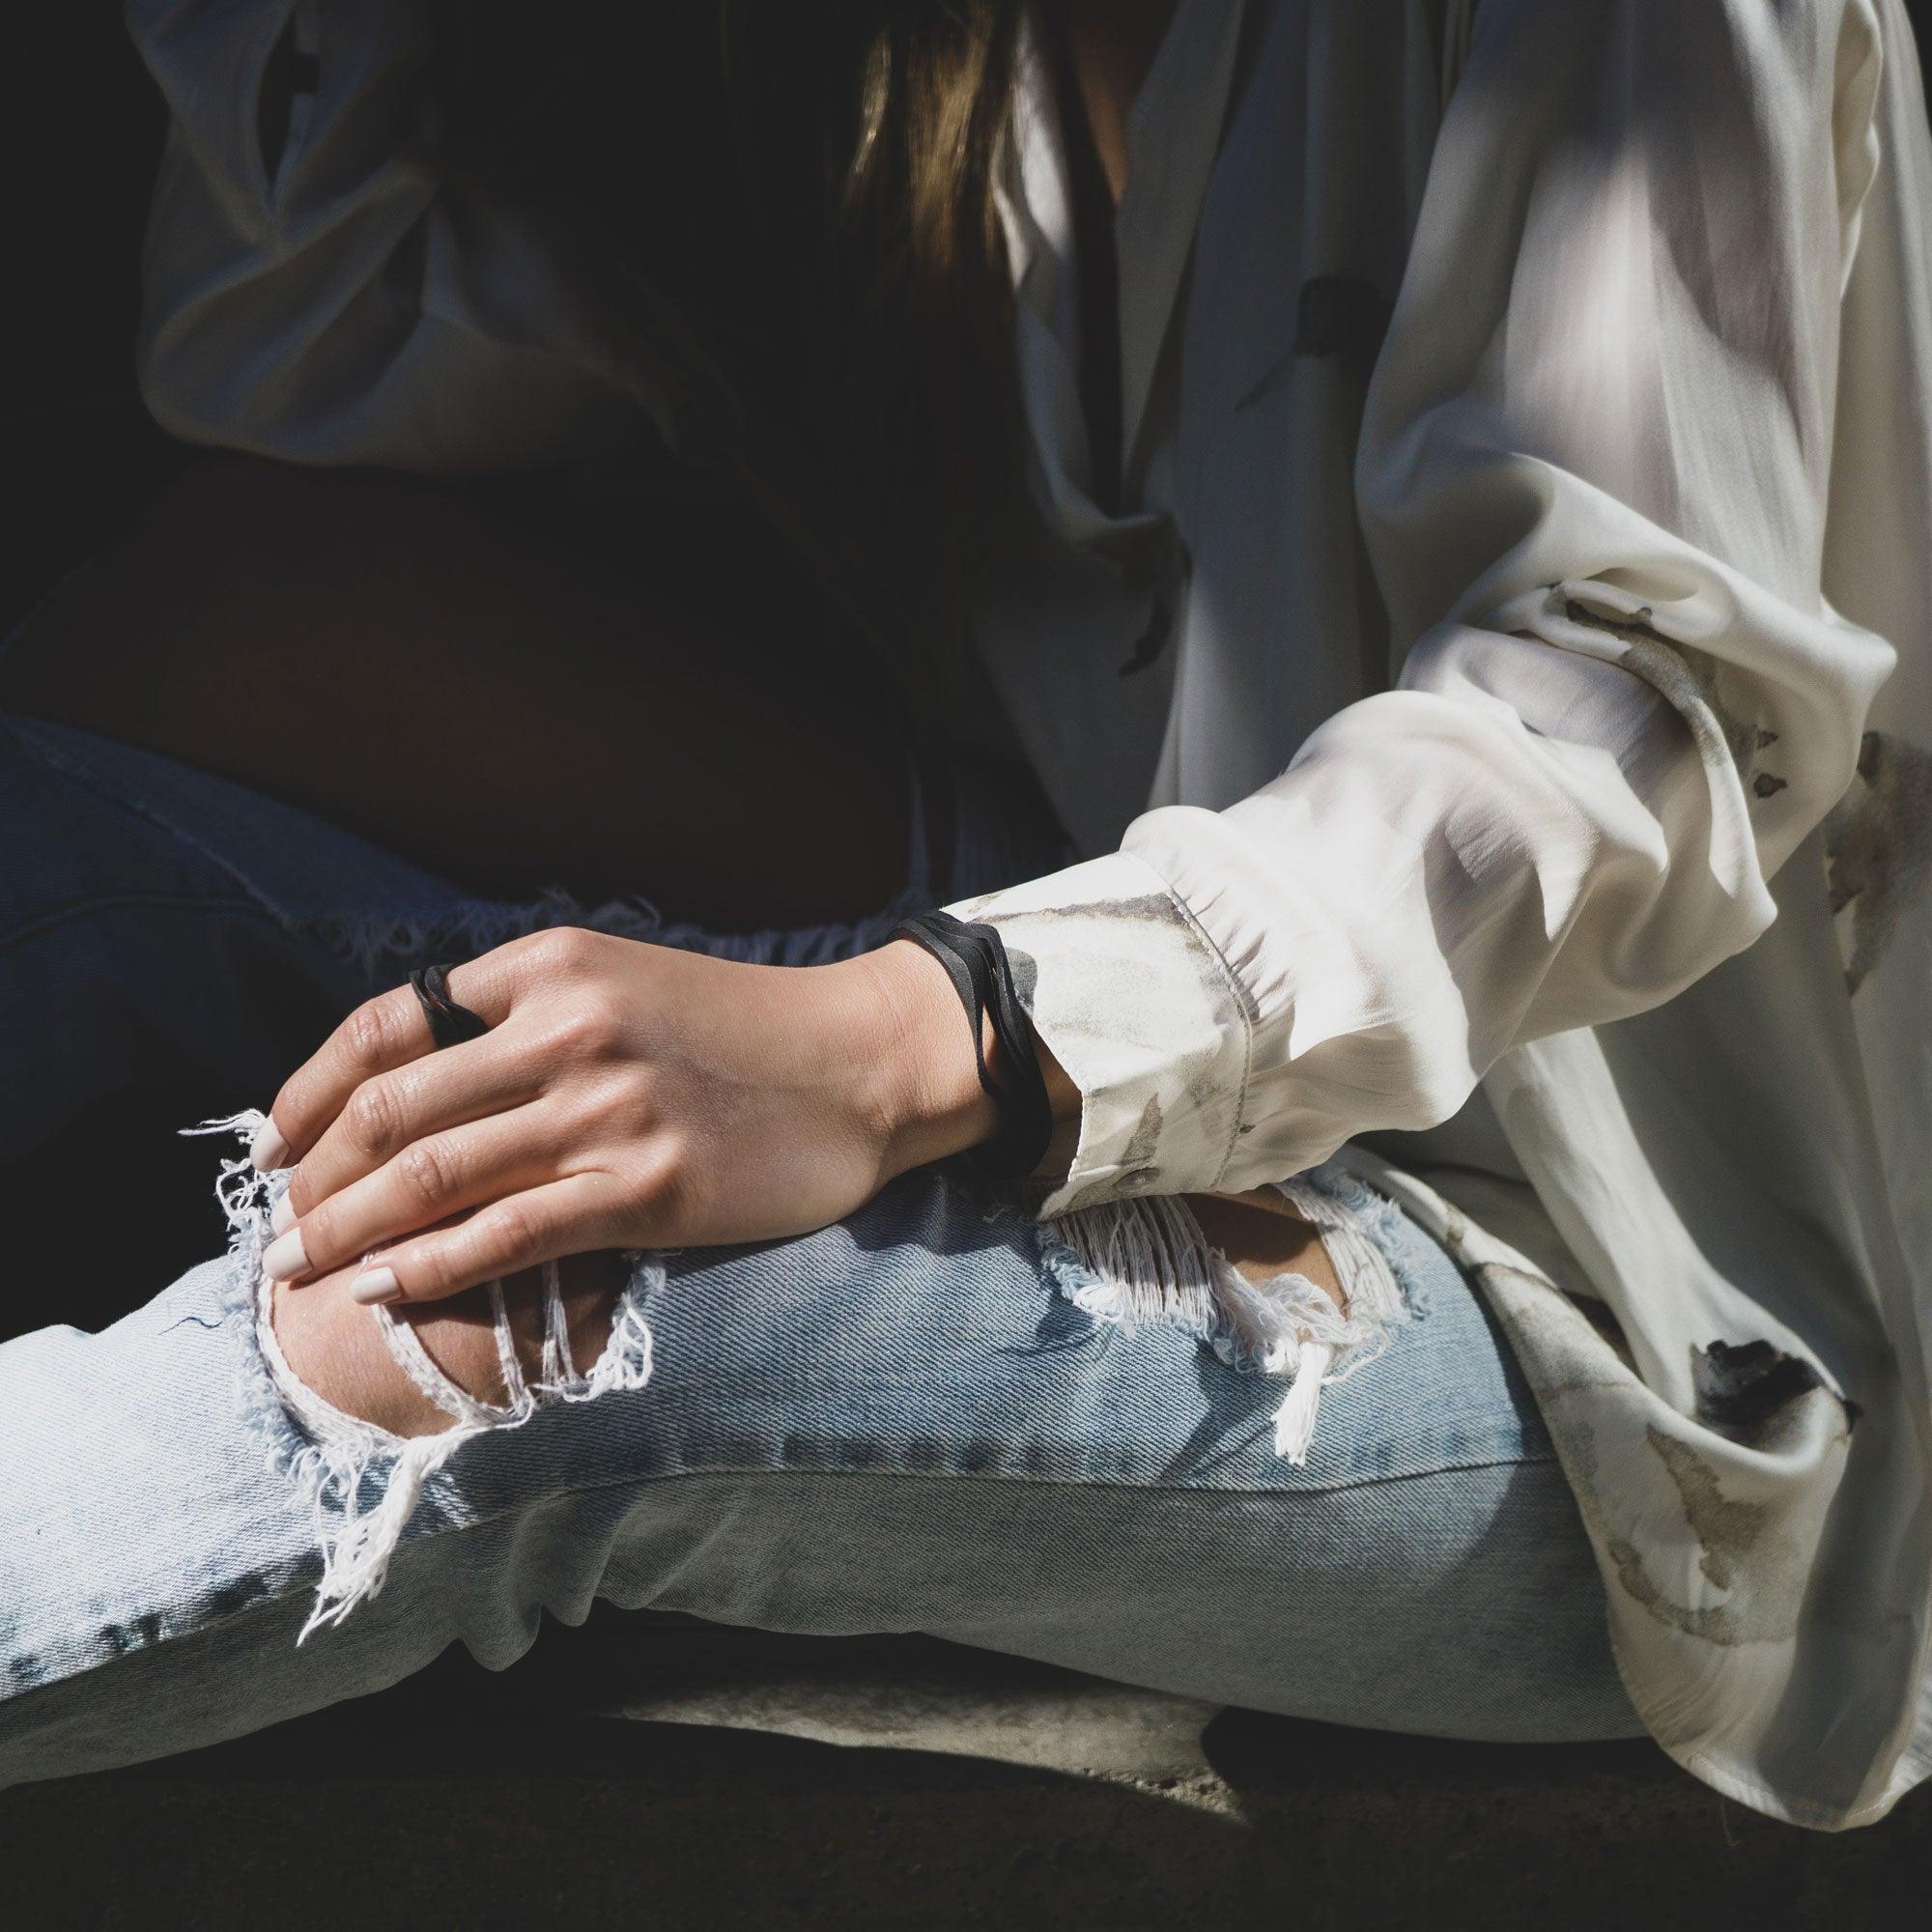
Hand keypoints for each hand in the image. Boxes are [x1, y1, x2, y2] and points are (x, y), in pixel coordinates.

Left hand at [254, 927, 1025, 1304]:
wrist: (864, 1061)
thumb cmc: (745, 1029)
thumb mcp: (626, 980)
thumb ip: (530, 1014)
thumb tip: (424, 1084)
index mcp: (551, 966)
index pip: (388, 1024)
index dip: (311, 1091)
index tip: (275, 1142)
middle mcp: (567, 1029)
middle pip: (394, 1109)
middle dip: (314, 1177)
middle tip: (278, 1227)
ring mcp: (607, 1111)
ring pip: (435, 1177)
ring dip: (347, 1231)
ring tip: (298, 1270)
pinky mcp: (647, 1189)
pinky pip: (509, 1236)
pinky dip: (429, 1268)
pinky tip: (383, 1290)